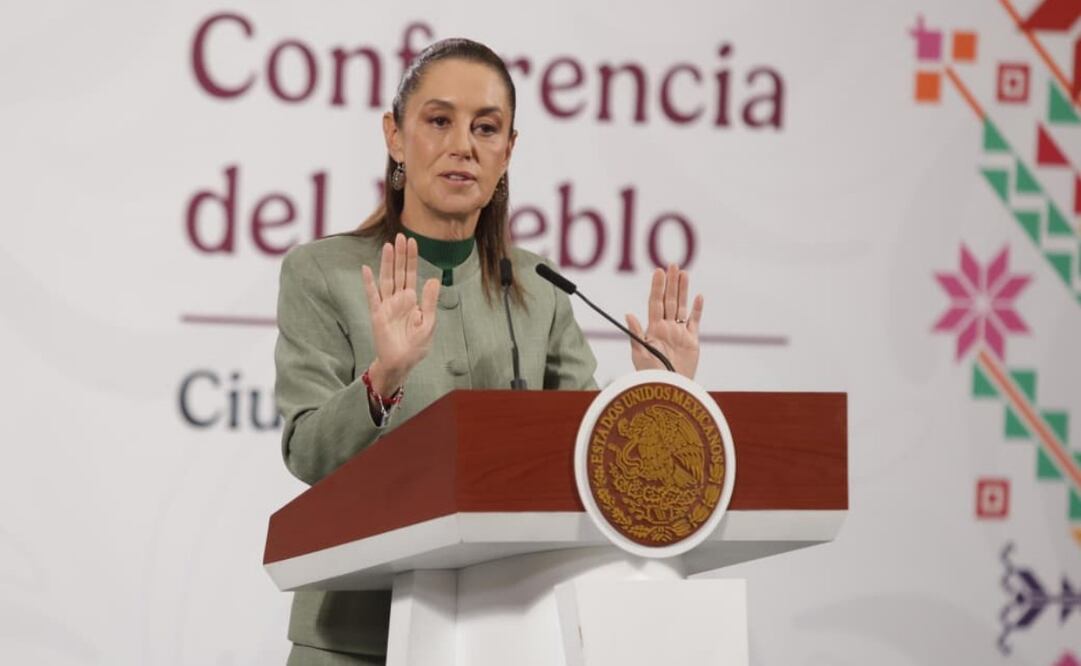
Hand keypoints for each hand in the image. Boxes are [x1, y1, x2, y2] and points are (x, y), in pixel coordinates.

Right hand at [361, 233, 440, 393]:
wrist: (402, 363)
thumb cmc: (416, 345)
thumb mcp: (428, 322)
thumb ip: (430, 301)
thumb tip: (433, 278)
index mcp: (412, 300)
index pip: (411, 274)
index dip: (412, 258)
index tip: (412, 241)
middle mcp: (398, 299)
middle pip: (398, 272)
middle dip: (400, 255)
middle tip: (400, 236)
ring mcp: (387, 305)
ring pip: (386, 279)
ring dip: (387, 263)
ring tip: (388, 246)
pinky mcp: (377, 315)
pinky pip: (372, 296)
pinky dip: (369, 283)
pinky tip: (366, 269)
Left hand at [625, 264, 703, 378]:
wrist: (670, 390)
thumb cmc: (651, 376)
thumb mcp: (640, 355)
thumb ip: (636, 334)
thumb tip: (628, 314)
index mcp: (653, 329)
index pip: (655, 303)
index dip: (657, 287)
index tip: (658, 271)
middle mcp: (666, 328)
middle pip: (669, 300)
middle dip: (670, 283)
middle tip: (672, 264)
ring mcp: (679, 333)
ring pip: (681, 307)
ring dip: (683, 290)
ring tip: (684, 273)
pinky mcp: (692, 341)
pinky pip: (695, 321)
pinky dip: (697, 309)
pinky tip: (698, 296)